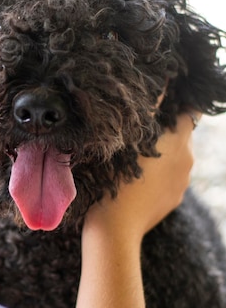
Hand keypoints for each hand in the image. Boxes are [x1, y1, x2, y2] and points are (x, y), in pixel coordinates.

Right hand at [84, 111, 196, 244]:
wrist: (115, 227)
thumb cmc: (115, 178)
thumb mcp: (128, 137)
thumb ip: (149, 108)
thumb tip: (165, 81)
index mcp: (178, 140)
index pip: (191, 112)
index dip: (179, 105)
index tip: (163, 105)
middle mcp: (187, 159)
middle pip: (181, 135)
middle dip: (165, 131)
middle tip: (139, 130)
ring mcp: (182, 182)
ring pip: (175, 158)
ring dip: (160, 154)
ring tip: (134, 158)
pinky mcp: (174, 200)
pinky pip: (169, 179)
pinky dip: (158, 176)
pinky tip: (136, 180)